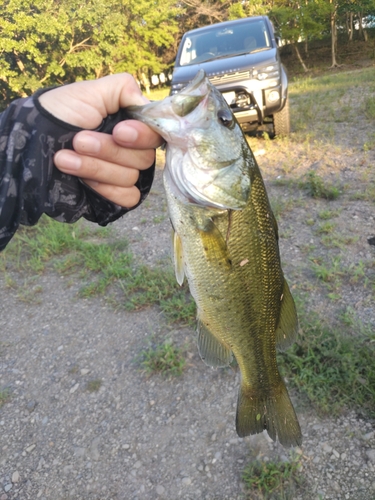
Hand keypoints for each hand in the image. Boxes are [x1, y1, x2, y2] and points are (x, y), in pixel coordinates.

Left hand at [38, 74, 161, 206]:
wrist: (30, 145)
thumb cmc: (59, 114)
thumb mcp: (89, 92)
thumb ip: (124, 89)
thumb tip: (148, 106)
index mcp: (130, 125)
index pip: (156, 135)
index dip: (141, 136)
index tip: (119, 131)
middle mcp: (130, 150)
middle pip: (143, 159)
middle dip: (108, 150)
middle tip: (78, 140)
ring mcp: (122, 174)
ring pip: (130, 177)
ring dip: (95, 167)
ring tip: (64, 157)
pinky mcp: (113, 195)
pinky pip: (128, 198)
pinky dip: (106, 189)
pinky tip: (82, 181)